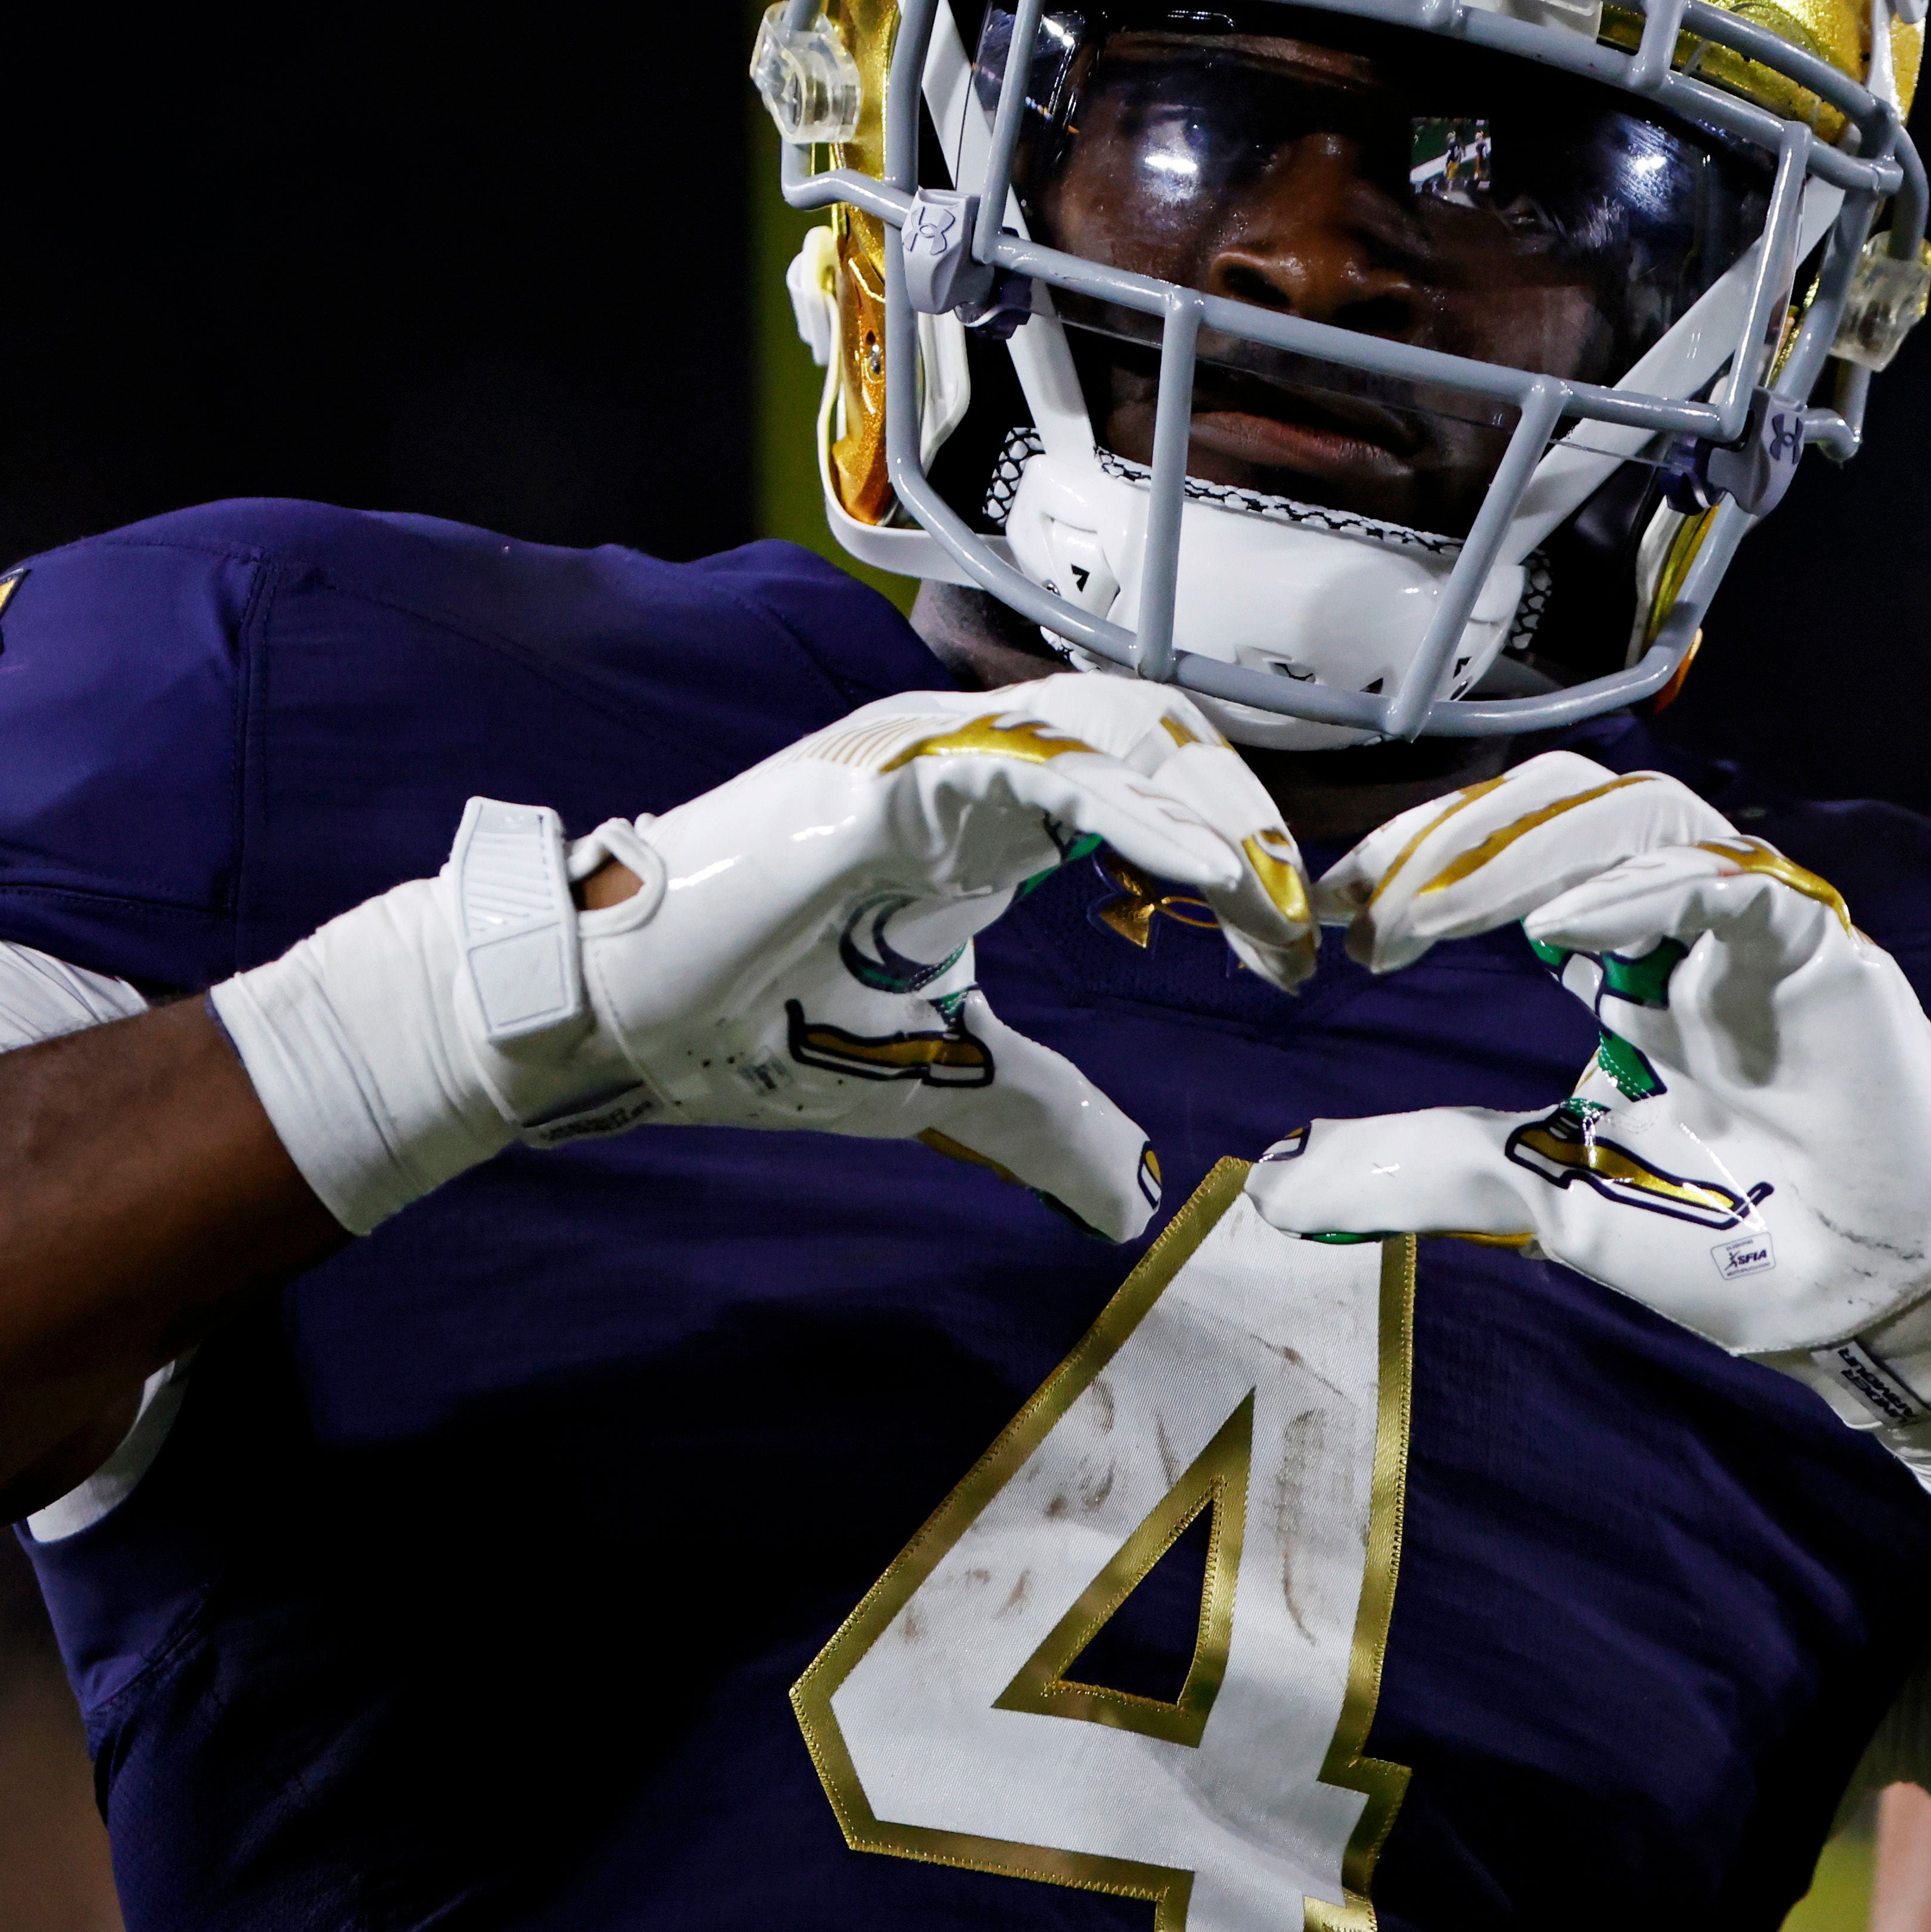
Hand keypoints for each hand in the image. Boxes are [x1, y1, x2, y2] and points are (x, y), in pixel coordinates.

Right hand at [568, 678, 1311, 1230]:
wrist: (623, 1021)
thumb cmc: (758, 1025)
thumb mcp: (940, 1076)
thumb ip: (1038, 1115)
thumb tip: (1124, 1198)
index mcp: (986, 817)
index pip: (1147, 790)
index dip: (1234, 853)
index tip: (1294, 952)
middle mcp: (969, 763)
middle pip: (1155, 742)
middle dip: (1247, 821)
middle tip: (1307, 922)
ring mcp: (929, 754)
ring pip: (1117, 733)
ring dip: (1214, 811)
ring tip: (1275, 898)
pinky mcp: (892, 774)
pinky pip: (1048, 771)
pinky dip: (1144, 817)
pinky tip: (1212, 879)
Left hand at [1240, 757, 1930, 1357]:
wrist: (1851, 1304)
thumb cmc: (1725, 1241)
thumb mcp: (1545, 1193)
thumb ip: (1426, 1167)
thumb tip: (1278, 1188)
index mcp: (1618, 960)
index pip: (1506, 857)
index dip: (1416, 864)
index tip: (1329, 918)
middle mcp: (1681, 922)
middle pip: (1559, 810)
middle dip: (1450, 841)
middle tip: (1366, 910)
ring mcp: (1751, 926)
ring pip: (1634, 817)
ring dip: (1518, 855)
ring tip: (1427, 914)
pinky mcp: (1820, 947)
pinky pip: (1726, 880)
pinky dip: (1638, 887)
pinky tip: (1560, 927)